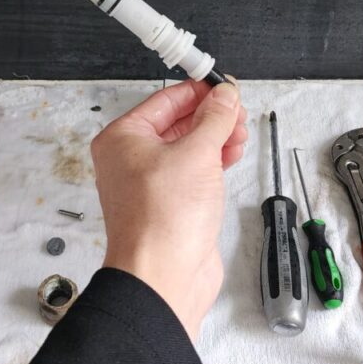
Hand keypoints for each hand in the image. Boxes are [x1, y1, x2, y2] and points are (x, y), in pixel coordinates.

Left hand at [91, 80, 246, 339]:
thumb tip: (224, 96)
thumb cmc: (163, 220)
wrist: (163, 276)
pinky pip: (192, 172)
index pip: (165, 100)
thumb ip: (214, 119)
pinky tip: (231, 155)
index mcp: (123, 138)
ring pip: (186, 147)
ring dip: (215, 138)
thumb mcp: (197, 153)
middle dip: (211, 116)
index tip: (225, 87)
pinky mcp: (168, 204)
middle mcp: (130, 159)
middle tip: (238, 112)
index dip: (198, 91)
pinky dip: (213, 161)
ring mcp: (149, 183)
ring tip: (239, 134)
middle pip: (176, 123)